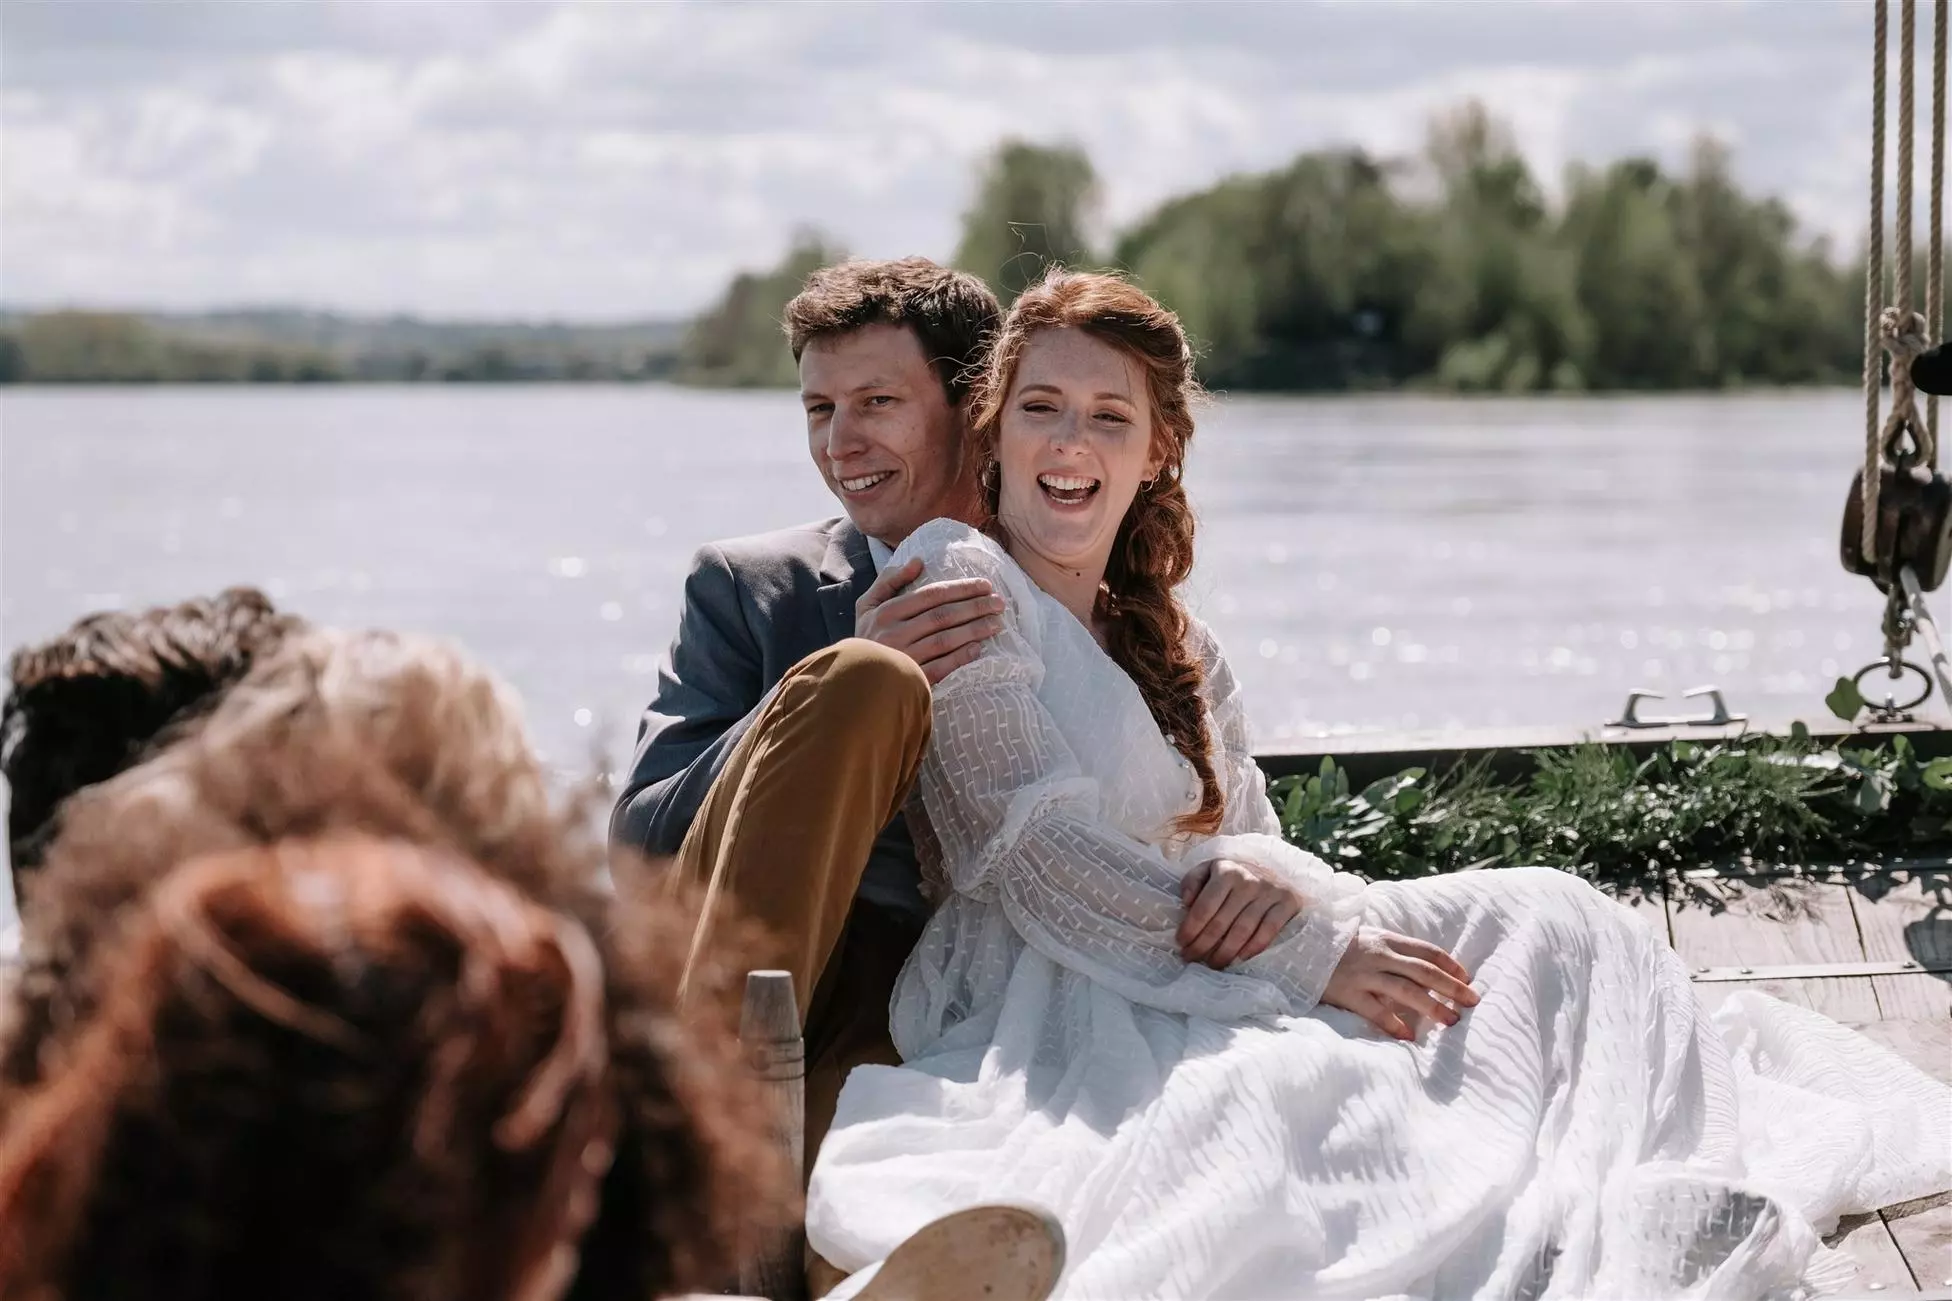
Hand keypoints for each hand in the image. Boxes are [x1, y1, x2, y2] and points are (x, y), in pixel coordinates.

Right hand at [855, 557, 1003, 684]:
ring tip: (997, 623)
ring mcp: (903, 658)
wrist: (855, 680)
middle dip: (975, 607)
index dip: (961, 588)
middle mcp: (894, 633)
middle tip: (999, 603)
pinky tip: (978, 648)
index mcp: (886, 611)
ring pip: (945, 640)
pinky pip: (940, 667)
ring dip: (974, 630)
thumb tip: (917, 561)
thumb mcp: (867, 605)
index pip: (931, 595)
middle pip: (942, 616)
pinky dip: (960, 657)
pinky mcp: (911, 681)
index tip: (986, 585)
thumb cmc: (866, 637)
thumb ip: (889, 580)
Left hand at [1177, 857, 1304, 968]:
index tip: (1181, 943)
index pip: (1204, 907)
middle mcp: (1248, 881)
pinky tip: (1238, 959)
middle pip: (1221, 923)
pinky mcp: (1287, 903)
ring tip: (1212, 964)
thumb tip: (1186, 902)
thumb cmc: (1235, 876)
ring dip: (1224, 953)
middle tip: (1192, 958)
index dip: (1190, 928)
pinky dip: (1252, 949)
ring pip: (1242, 931)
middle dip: (1202, 945)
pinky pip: (1268, 932)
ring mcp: (1269, 892)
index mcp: (1226, 872)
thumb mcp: (1210, 869)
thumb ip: (1193, 881)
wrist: (1277, 870)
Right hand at [1321, 926, 1478, 1041]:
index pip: (1427, 951)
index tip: (1468, 979)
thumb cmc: (1334, 946)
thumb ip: (1391, 951)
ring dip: (1432, 1007)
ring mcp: (1363, 973)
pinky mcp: (1348, 992)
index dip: (1450, 966)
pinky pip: (1376, 1010)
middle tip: (1473, 1002)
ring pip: (1406, 990)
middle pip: (1424, 971)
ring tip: (1451, 1021)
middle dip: (1452, 987)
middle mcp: (1379, 955)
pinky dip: (1394, 1024)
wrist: (1296, 945)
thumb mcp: (1366, 939)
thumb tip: (1423, 970)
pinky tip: (1409, 1037)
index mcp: (1386, 940)